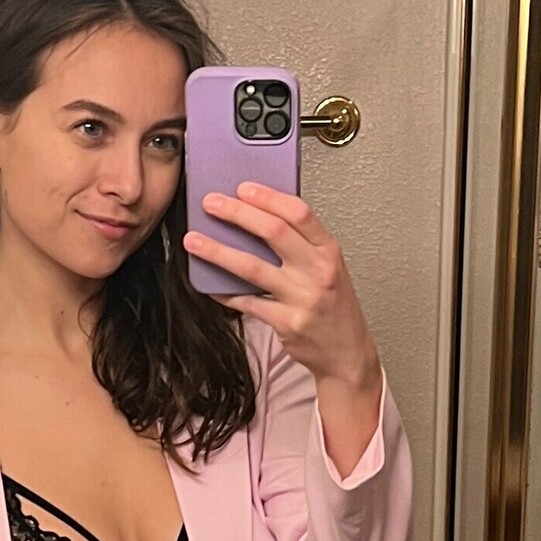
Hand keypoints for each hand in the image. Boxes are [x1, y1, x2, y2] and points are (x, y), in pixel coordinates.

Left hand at [182, 181, 380, 388]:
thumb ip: (301, 245)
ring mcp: (302, 298)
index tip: (243, 188)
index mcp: (329, 251)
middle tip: (210, 204)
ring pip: (252, 267)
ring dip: (218, 251)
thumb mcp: (329, 267)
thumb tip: (258, 217)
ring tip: (193, 240)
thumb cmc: (334, 306)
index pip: (299, 213)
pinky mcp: (287, 323)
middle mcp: (318, 271)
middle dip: (237, 214)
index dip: (268, 197)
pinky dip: (224, 292)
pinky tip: (207, 283)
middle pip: (273, 233)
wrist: (346, 353)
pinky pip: (247, 303)